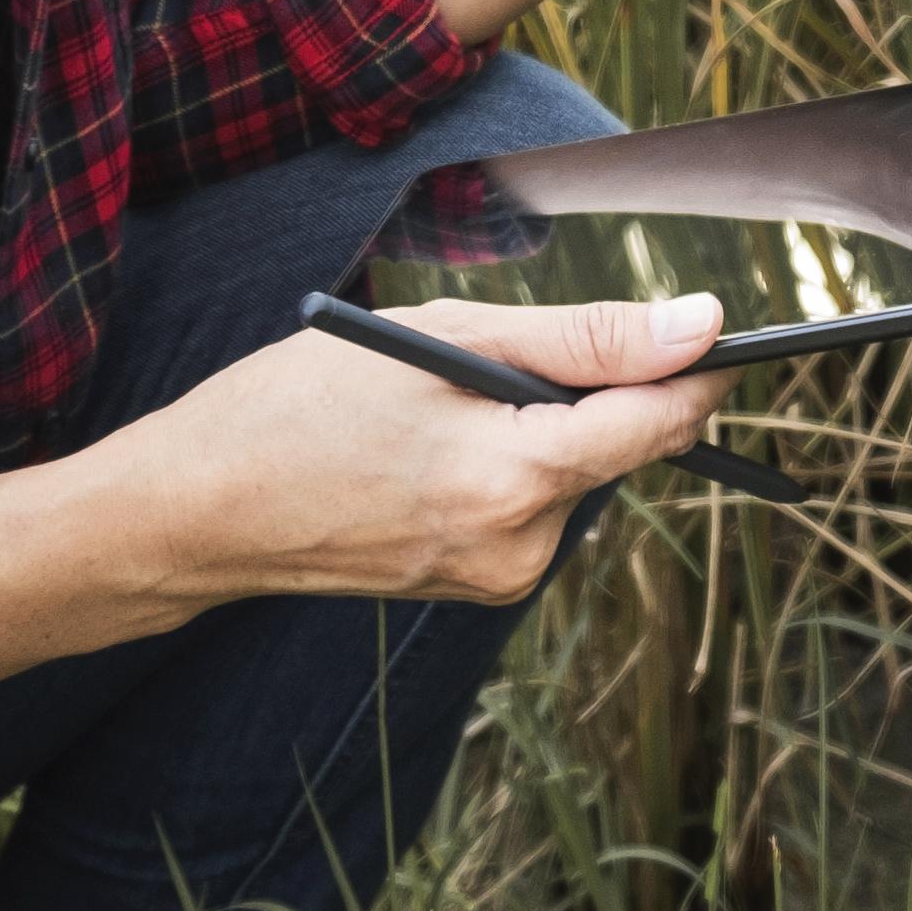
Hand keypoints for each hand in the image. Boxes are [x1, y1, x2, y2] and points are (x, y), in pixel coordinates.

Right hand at [76, 294, 728, 617]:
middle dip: (588, 389)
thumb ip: (586, 339)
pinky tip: (428, 448)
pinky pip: (531, 505)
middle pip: (620, 447)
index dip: (696, 366)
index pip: (666, 421)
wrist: (198, 511)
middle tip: (491, 354)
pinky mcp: (479, 587)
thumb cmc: (300, 407)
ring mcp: (499, 579)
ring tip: (437, 406)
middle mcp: (522, 549)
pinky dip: (505, 462)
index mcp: (516, 480)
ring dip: (540, 426)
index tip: (713, 323)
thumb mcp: (445, 340)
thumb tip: (703, 328)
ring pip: (575, 474)